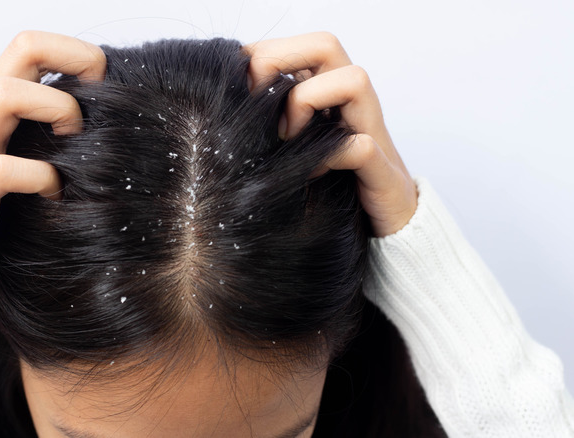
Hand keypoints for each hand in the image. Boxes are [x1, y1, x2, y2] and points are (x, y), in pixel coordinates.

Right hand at [0, 31, 105, 237]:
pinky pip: (4, 170)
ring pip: (6, 95)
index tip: (97, 82)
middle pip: (23, 48)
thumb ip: (30, 122)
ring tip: (71, 141)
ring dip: (56, 109)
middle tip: (91, 103)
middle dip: (73, 60)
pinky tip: (53, 192)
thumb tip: (88, 116)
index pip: (29, 45)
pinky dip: (41, 177)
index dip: (72, 51)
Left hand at [243, 32, 416, 237]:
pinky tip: (312, 174)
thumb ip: (270, 123)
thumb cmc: (329, 183)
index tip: (233, 82)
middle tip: (254, 100)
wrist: (385, 227)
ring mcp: (371, 132)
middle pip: (326, 46)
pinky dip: (331, 156)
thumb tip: (223, 106)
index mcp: (329, 92)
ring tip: (287, 137)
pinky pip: (362, 146)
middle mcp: (353, 103)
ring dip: (308, 102)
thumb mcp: (293, 147)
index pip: (300, 46)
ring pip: (354, 79)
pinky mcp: (382, 171)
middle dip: (279, 61)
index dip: (262, 53)